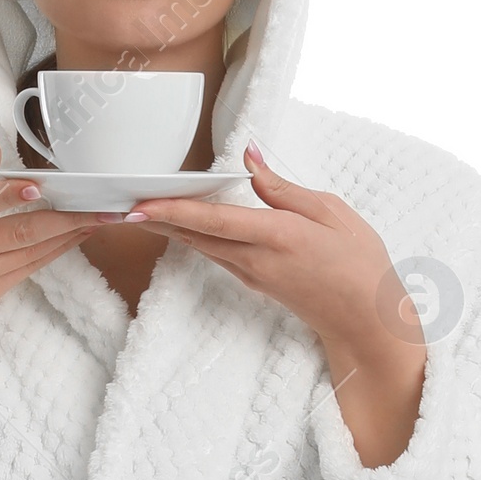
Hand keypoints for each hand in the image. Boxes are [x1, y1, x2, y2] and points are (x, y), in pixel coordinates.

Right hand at [0, 136, 114, 437]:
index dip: (9, 196)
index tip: (40, 186)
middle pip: (16, 231)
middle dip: (65, 217)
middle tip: (102, 205)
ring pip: (30, 251)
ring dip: (70, 234)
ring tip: (102, 216)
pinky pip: (28, 268)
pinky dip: (55, 250)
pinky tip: (77, 236)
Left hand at [126, 144, 427, 466]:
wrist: (366, 321)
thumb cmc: (359, 263)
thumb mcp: (330, 212)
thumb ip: (284, 187)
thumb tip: (251, 158)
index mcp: (277, 237)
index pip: (212, 220)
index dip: (172, 211)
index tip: (138, 204)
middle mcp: (256, 259)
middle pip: (193, 234)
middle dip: (153, 217)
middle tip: (114, 200)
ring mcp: (251, 274)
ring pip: (199, 244)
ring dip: (166, 225)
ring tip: (133, 206)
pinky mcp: (253, 281)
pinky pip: (214, 253)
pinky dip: (191, 234)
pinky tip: (175, 221)